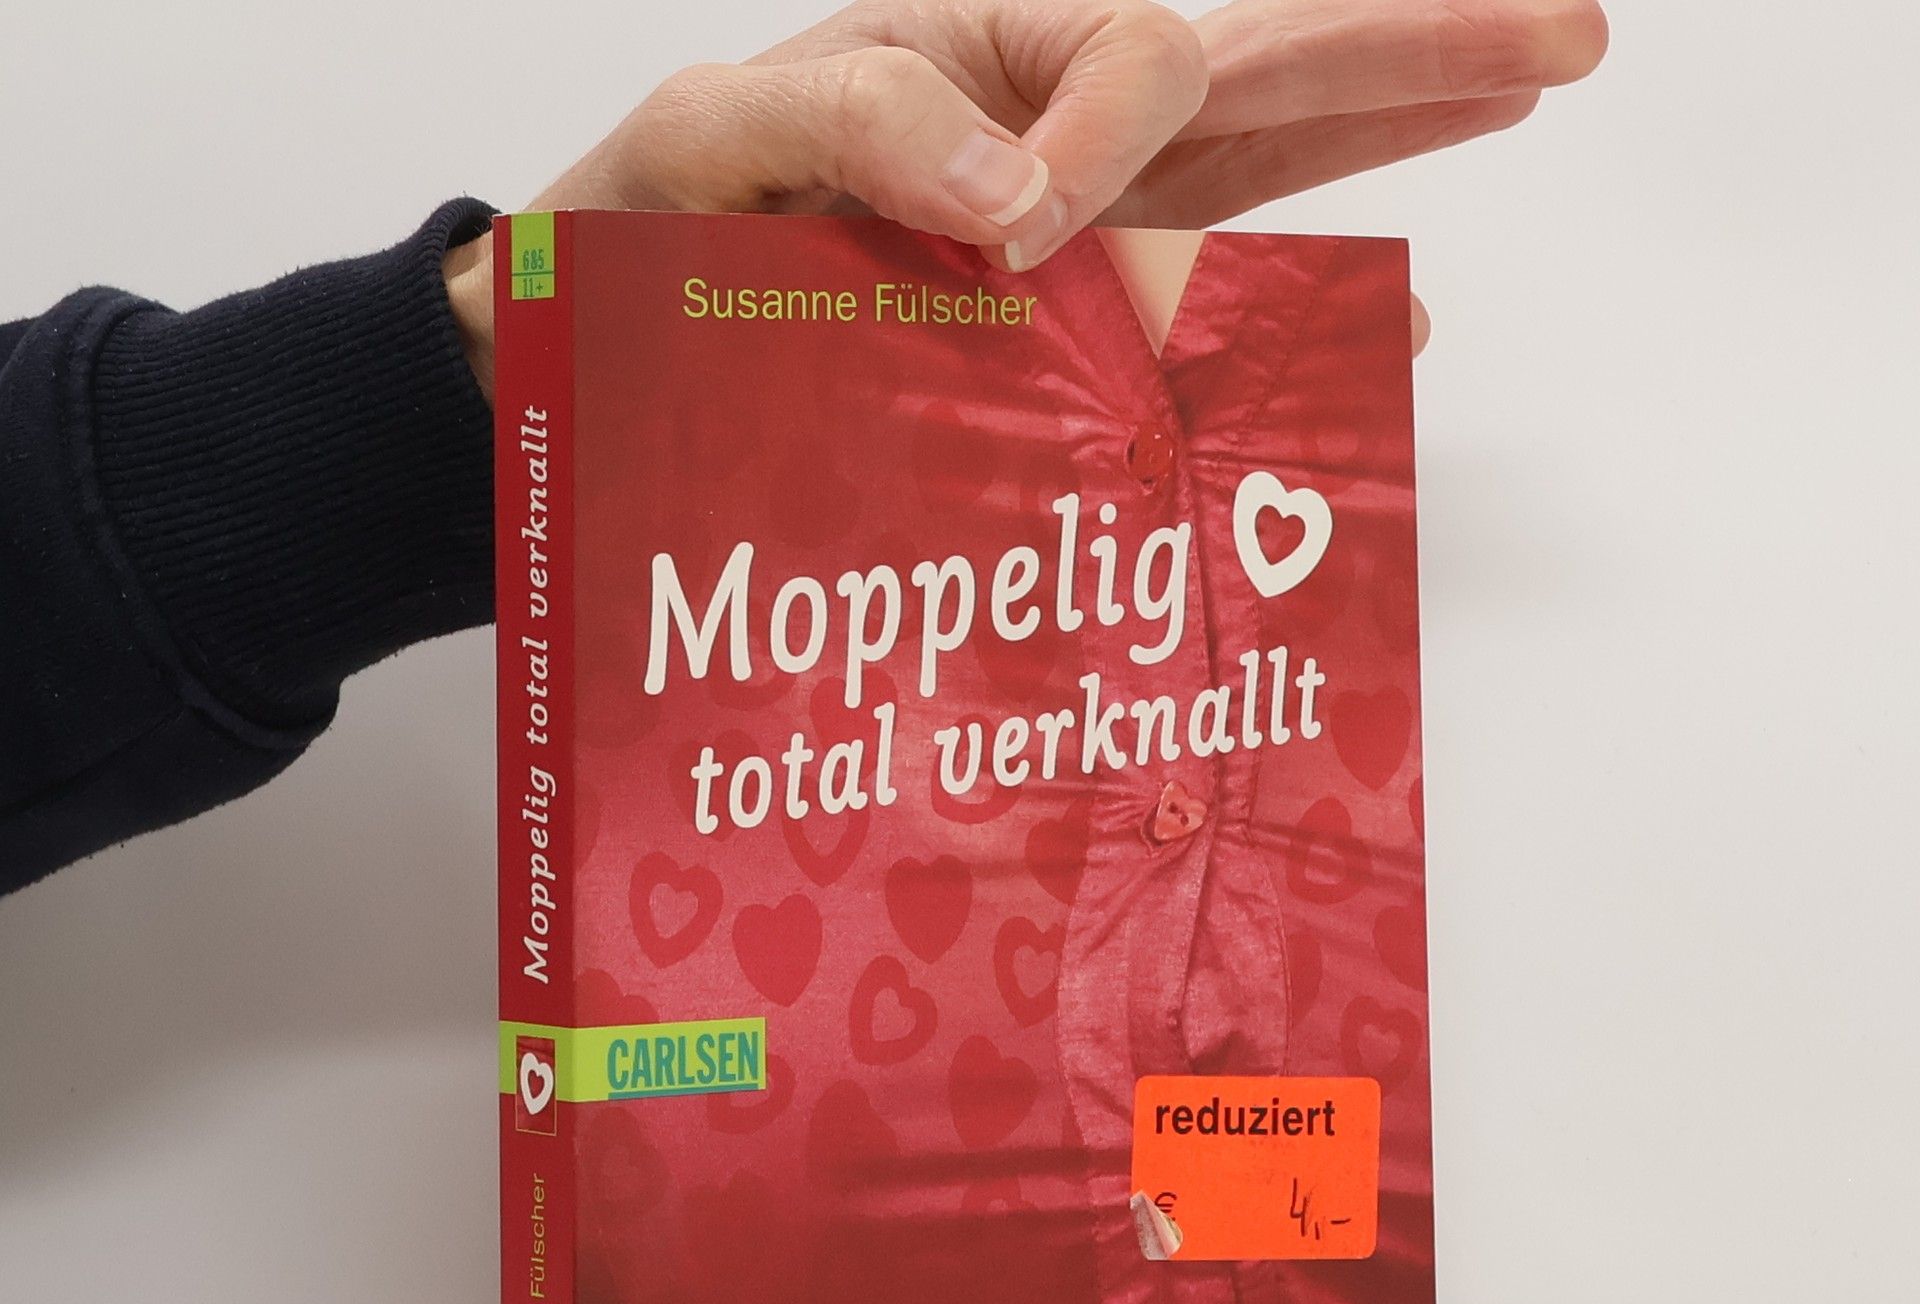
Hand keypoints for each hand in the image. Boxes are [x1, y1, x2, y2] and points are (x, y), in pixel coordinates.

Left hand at [446, 0, 1606, 391]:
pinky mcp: (1053, 320)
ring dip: (1391, 143)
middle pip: (1261, 72)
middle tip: (1564, 38)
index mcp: (977, 53)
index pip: (1138, 62)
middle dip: (1410, 54)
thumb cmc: (644, 225)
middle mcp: (1044, 127)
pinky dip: (1290, 304)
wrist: (599, 341)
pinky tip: (1382, 316)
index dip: (1124, 133)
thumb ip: (863, 127)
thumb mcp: (714, 137)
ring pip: (1259, 172)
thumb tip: (1027, 202)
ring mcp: (1066, 226)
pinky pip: (1199, 293)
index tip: (1025, 232)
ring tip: (1518, 105)